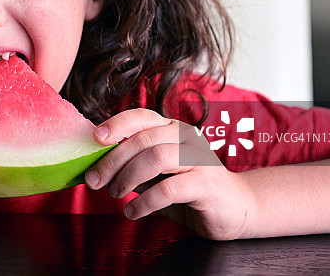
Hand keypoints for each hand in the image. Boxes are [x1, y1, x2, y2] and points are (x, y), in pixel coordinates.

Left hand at [84, 108, 254, 239]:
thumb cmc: (188, 189)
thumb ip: (132, 166)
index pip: (141, 117)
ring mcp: (199, 158)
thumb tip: (96, 167)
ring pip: (156, 158)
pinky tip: (132, 211)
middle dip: (113, 161)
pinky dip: (145, 201)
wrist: (235, 208)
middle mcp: (186, 137)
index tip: (94, 139)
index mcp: (171, 128)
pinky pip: (169, 188)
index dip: (116, 124)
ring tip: (116, 194)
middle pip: (143, 140)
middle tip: (95, 181)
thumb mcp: (155, 175)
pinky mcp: (208, 183)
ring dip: (128, 178)